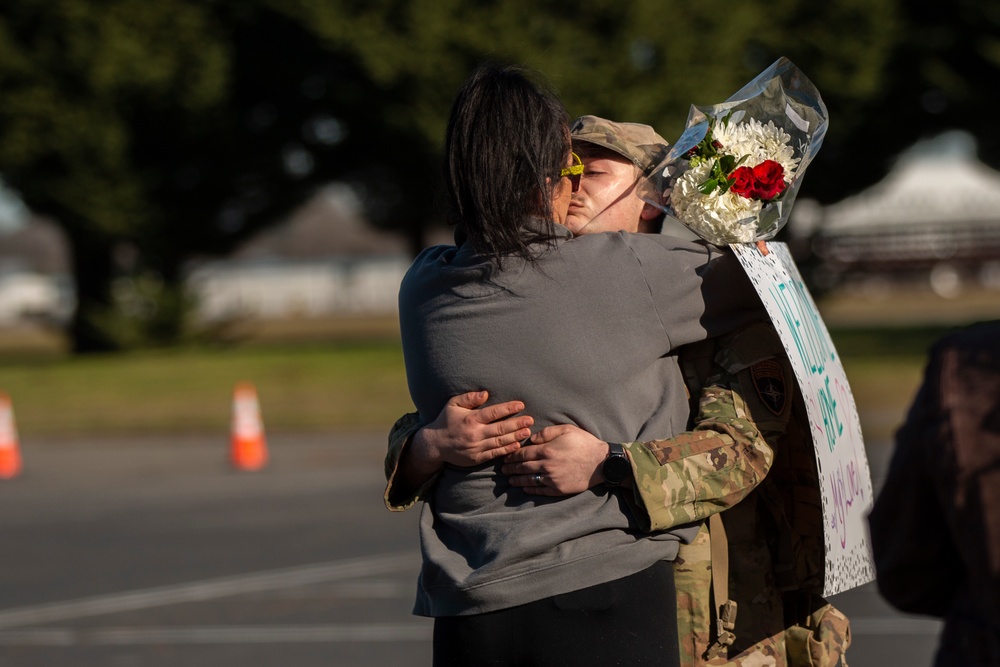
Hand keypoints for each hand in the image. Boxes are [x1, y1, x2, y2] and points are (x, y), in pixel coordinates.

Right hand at [412, 391, 532, 468]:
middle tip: (530, 420)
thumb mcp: (453, 404)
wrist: (435, 444)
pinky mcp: (477, 458)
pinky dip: (506, 450)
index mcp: (470, 419)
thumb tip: (485, 393)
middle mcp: (475, 433)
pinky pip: (495, 454)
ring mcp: (476, 447)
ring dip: (515, 437)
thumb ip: (469, 397)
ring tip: (527, 432)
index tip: (521, 405)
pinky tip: (516, 445)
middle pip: (500, 428)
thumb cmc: (446, 421)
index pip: (493, 413)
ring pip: (500, 442)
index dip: (508, 408)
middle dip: (517, 424)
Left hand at [501, 424, 609, 495]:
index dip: (512, 456)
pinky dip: (529, 489)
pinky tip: (524, 487)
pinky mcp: (558, 490)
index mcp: (546, 450)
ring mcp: (552, 479)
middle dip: (510, 468)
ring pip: (528, 480)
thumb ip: (546, 432)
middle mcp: (546, 466)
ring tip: (510, 480)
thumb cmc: (584, 443)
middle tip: (503, 469)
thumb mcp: (566, 430)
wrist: (601, 462)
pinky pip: (539, 490)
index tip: (505, 457)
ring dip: (516, 480)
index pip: (522, 454)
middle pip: (522, 468)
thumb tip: (531, 438)